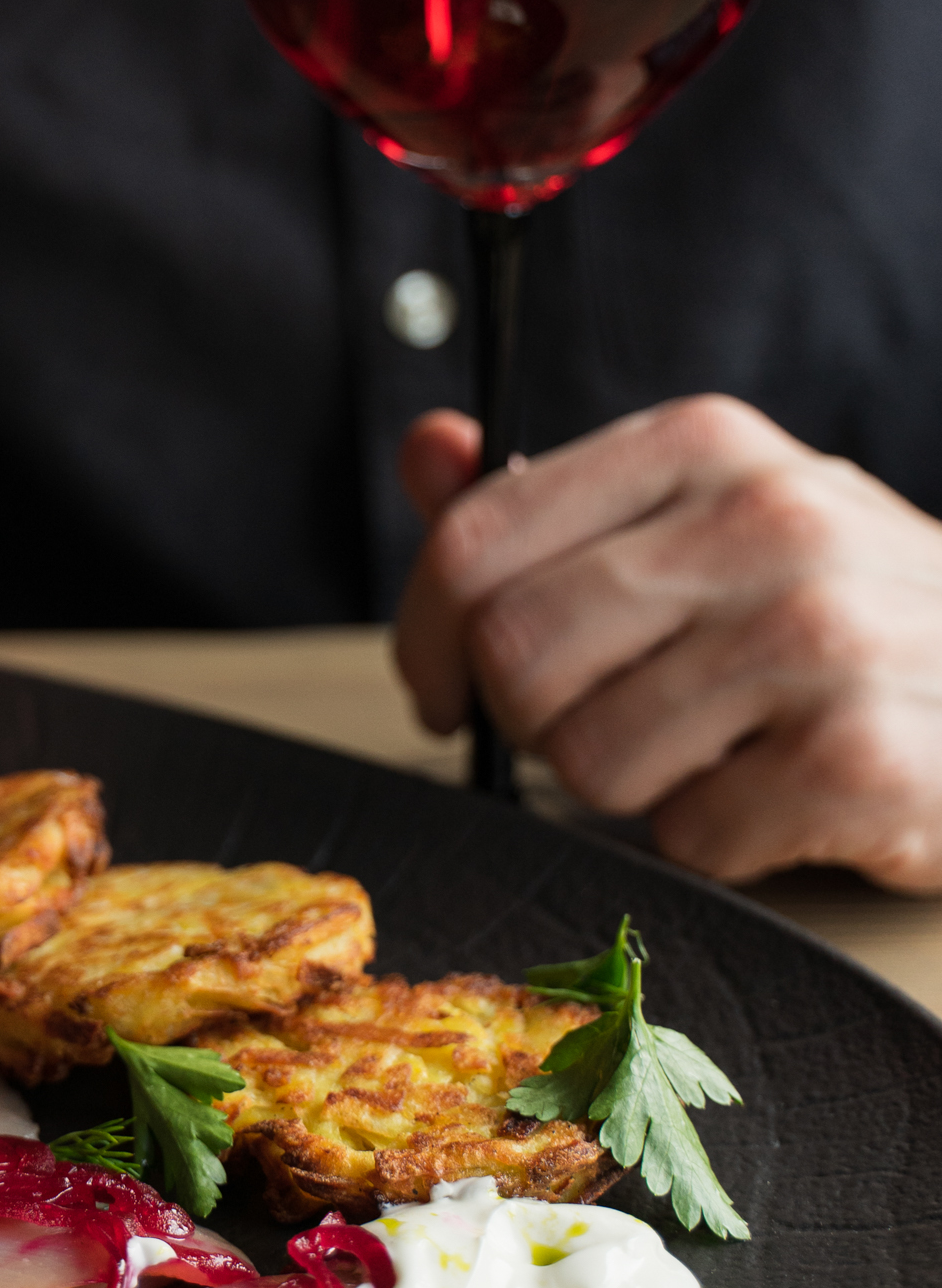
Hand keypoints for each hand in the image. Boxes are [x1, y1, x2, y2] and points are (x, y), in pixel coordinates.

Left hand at [395, 395, 941, 891]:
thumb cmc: (851, 611)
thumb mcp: (711, 519)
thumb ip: (554, 500)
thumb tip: (428, 451)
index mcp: (704, 444)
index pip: (477, 542)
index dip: (428, 636)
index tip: (444, 690)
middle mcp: (765, 519)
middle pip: (516, 658)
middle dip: (535, 723)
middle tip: (608, 730)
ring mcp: (822, 636)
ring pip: (589, 759)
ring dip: (633, 790)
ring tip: (718, 751)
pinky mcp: (860, 757)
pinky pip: (690, 837)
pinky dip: (720, 843)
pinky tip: (783, 797)